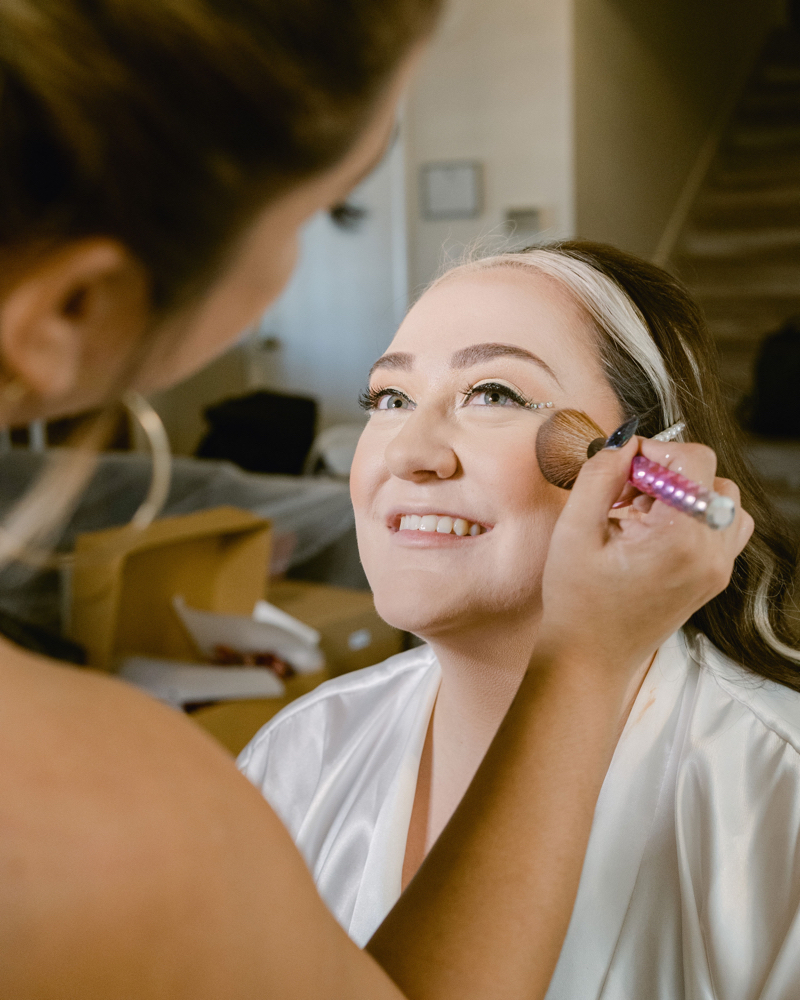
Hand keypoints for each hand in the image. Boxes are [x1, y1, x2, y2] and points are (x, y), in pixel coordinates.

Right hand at [535, 435, 753, 685]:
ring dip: (684, 493)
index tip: (620, 467)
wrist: (590, 659)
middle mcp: (711, 554)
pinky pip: (721, 527)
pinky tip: (653, 530)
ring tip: (640, 512)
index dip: (654, 451)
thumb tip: (622, 442)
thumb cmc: (577, 603)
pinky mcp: (712, 578)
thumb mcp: (574, 531)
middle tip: (624, 492)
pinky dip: (693, 516)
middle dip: (667, 472)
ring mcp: (717, 569)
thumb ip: (600, 476)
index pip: (693, 461)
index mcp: (680, 540)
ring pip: (723, 500)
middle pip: (711, 477)